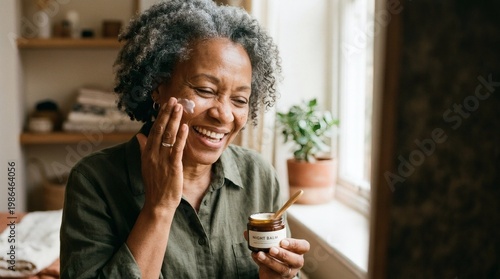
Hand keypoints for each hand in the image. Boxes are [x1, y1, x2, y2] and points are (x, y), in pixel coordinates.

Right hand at [136, 97, 188, 211]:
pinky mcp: (172, 167)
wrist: (158, 203)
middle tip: (174, 99)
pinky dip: (180, 137)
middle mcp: (153, 154)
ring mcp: (162, 160)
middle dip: (167, 113)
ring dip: (174, 120)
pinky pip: (176, 149)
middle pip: (160, 129)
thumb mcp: (146, 164)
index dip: (161, 116)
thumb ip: (143, 148)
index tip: (166, 104)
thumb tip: (140, 135)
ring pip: (168, 136)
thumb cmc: (155, 184)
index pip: (154, 129)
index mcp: (147, 152)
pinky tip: (185, 127)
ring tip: (180, 107)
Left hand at [244, 232, 309, 277]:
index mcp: (298, 251)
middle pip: (296, 260)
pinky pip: (271, 273)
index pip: (304, 246)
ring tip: (260, 254)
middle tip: (272, 249)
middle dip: (283, 254)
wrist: (272, 270)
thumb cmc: (276, 254)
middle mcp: (296, 262)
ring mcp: (288, 272)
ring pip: (283, 269)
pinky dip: (262, 264)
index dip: (295, 244)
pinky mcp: (278, 278)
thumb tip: (247, 232)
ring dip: (270, 261)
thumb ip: (264, 237)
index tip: (283, 241)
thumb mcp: (274, 244)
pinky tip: (256, 257)